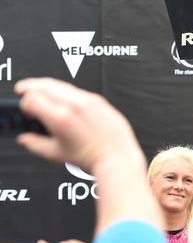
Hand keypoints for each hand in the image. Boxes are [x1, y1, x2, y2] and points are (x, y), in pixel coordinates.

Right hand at [14, 78, 142, 174]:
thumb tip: (25, 138)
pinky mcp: (99, 101)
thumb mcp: (56, 154)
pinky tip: (65, 102)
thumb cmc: (92, 157)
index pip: (31, 98)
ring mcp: (88, 101)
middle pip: (43, 85)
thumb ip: (35, 144)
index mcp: (60, 118)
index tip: (28, 113)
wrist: (117, 157)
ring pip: (61, 85)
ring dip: (47, 88)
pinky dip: (66, 93)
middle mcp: (74, 105)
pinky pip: (77, 91)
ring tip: (43, 96)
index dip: (24, 105)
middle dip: (31, 88)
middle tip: (24, 92)